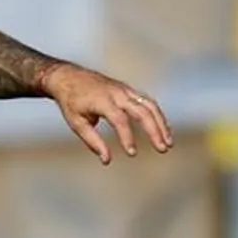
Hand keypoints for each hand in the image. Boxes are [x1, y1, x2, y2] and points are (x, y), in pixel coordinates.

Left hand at [41, 63, 173, 164]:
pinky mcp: (129, 90)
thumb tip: (107, 161)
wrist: (68, 77)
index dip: (127, 137)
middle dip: (154, 130)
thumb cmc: (71, 102)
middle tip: (162, 149)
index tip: (132, 153)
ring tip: (168, 143)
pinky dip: (157, 116)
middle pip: (142, 111)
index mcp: (102, 100)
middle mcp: (117, 93)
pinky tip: (162, 131)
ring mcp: (125, 89)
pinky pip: (147, 102)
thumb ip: (92, 141)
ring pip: (150, 105)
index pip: (120, 120)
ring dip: (161, 124)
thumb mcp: (76, 123)